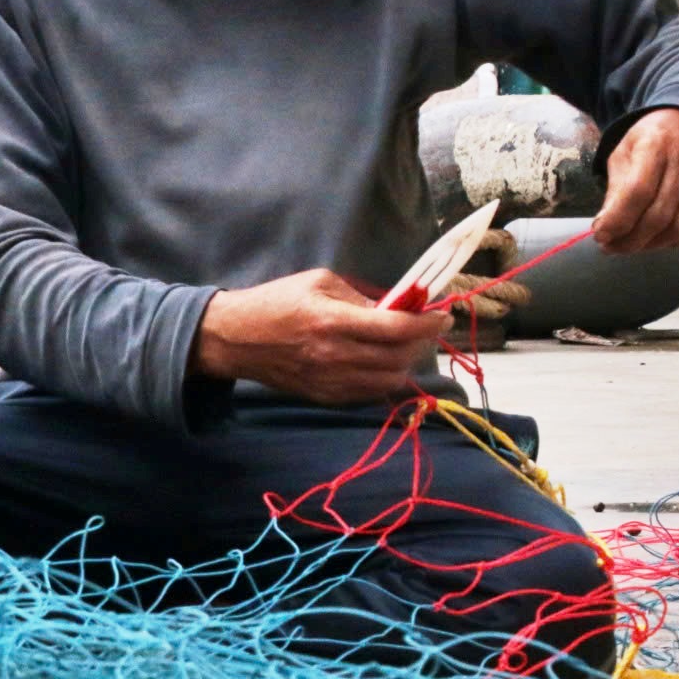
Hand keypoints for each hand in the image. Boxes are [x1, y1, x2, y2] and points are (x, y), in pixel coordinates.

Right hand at [190, 270, 449, 404]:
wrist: (235, 339)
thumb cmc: (275, 302)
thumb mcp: (318, 282)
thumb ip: (360, 297)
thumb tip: (395, 308)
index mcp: (332, 320)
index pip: (397, 328)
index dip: (428, 323)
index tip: (443, 316)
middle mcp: (335, 355)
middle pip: (400, 357)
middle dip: (422, 342)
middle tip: (426, 328)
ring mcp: (331, 380)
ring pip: (391, 380)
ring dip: (406, 362)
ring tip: (403, 346)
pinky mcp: (325, 396)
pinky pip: (370, 394)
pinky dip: (385, 378)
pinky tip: (380, 362)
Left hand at [595, 108, 678, 254]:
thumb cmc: (652, 140)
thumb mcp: (625, 153)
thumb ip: (616, 189)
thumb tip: (605, 229)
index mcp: (656, 145)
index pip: (638, 192)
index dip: (618, 221)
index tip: (600, 237)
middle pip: (660, 215)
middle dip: (631, 240)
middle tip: (612, 247)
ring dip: (652, 245)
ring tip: (632, 246)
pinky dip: (677, 242)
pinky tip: (659, 241)